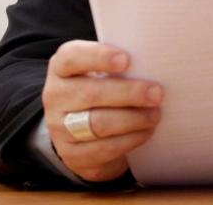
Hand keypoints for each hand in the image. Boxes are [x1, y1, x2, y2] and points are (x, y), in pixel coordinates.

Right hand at [42, 40, 163, 181]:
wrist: (82, 132)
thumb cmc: (101, 90)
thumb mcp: (102, 72)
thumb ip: (119, 65)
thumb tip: (152, 62)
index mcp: (61, 68)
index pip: (72, 58)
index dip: (99, 57)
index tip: (126, 59)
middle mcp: (55, 97)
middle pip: (91, 94)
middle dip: (128, 93)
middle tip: (157, 93)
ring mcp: (60, 129)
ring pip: (99, 124)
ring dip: (133, 119)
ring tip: (155, 113)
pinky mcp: (73, 155)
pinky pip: (105, 148)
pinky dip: (130, 139)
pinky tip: (146, 131)